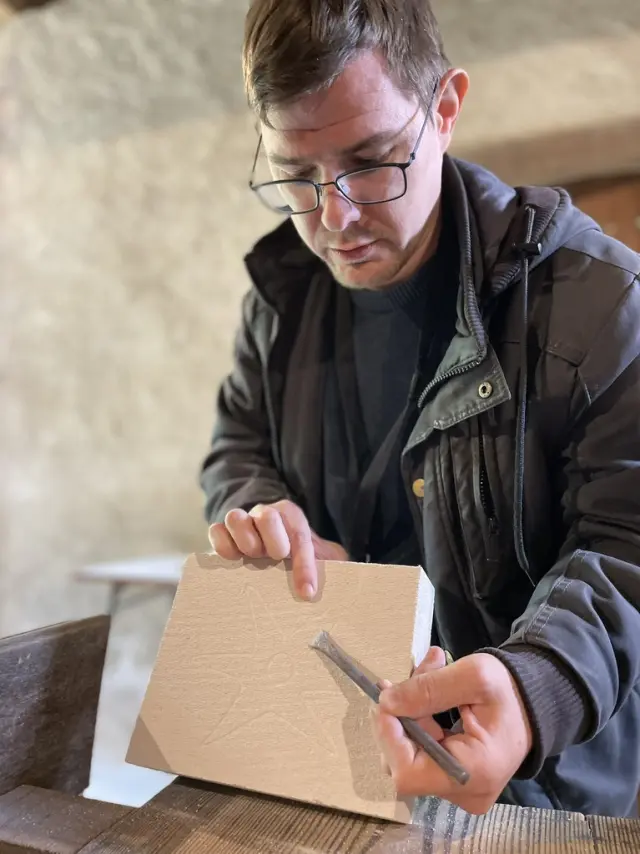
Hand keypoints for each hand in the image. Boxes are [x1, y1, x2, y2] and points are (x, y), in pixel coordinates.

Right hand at [208, 499, 347, 599]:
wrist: (274, 549)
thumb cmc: (300, 558)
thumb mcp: (324, 557)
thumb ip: (334, 562)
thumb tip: (349, 579)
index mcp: (292, 519)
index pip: (301, 537)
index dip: (305, 565)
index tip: (307, 592)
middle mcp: (266, 516)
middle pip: (267, 516)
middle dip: (273, 539)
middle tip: (277, 557)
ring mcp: (242, 524)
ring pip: (236, 517)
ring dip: (244, 539)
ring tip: (252, 556)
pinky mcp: (223, 536)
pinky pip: (216, 530)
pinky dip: (221, 544)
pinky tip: (231, 560)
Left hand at [372, 652, 532, 814]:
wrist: (535, 703)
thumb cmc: (511, 690)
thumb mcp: (473, 676)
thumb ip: (428, 688)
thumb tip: (387, 701)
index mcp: (475, 772)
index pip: (408, 772)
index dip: (388, 736)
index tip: (385, 697)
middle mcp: (465, 793)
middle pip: (403, 764)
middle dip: (398, 716)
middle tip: (410, 675)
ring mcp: (458, 790)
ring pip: (408, 754)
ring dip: (408, 711)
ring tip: (429, 672)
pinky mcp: (453, 780)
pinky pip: (420, 753)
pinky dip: (418, 719)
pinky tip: (431, 690)